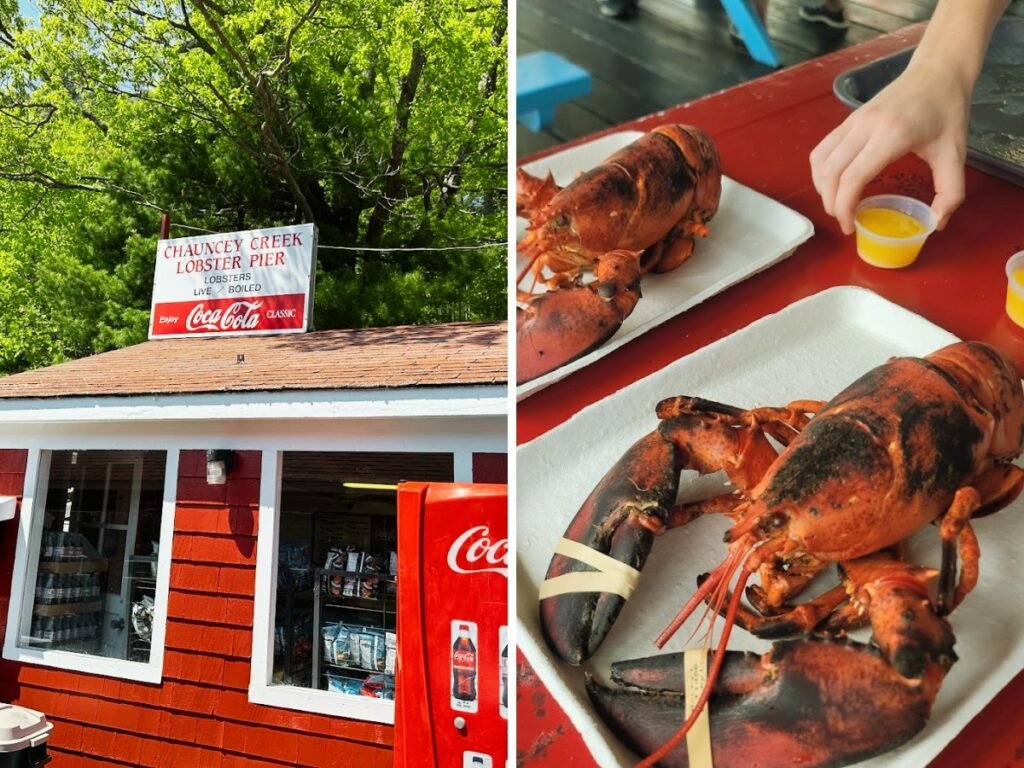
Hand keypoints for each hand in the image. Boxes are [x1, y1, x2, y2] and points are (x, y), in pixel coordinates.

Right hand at [809, 59, 971, 233]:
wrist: (937, 71)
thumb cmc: (947, 111)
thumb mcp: (956, 153)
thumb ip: (951, 192)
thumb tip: (937, 223)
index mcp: (891, 135)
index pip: (852, 177)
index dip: (844, 207)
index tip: (851, 226)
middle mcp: (865, 126)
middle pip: (830, 172)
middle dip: (831, 203)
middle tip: (845, 220)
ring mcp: (852, 121)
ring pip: (820, 161)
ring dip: (822, 187)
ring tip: (837, 203)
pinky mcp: (848, 119)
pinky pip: (822, 149)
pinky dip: (821, 171)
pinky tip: (834, 182)